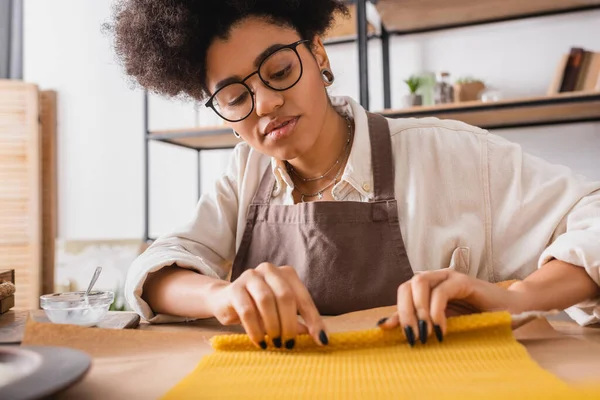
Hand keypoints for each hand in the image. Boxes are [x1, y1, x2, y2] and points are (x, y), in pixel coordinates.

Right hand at [209, 262, 327, 348]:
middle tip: (289, 343)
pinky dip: (255, 329)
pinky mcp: (234, 288)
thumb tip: (318, 337)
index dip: (314, 319)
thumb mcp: (280, 314)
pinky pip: (247, 310)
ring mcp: (251, 276)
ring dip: (273, 326)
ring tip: (275, 343)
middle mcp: (269, 270)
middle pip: (285, 296)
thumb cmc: (258, 307)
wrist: (224, 300)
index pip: (303, 298)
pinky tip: (260, 342)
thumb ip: (297, 322)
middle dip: (290, 323)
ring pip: (266, 300)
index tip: (321, 340)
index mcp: (286, 274)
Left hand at [378, 269, 519, 345]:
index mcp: (427, 289)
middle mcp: (435, 279)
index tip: (387, 331)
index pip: (403, 294)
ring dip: (418, 310)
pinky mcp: (464, 281)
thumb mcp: (442, 324)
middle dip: (404, 312)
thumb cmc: (477, 319)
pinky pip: (442, 291)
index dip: (395, 311)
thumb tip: (385, 326)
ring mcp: (449, 277)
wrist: (511, 312)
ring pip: (420, 283)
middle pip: (407, 286)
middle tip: (412, 337)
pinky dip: (437, 310)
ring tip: (425, 333)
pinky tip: (441, 329)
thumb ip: (417, 322)